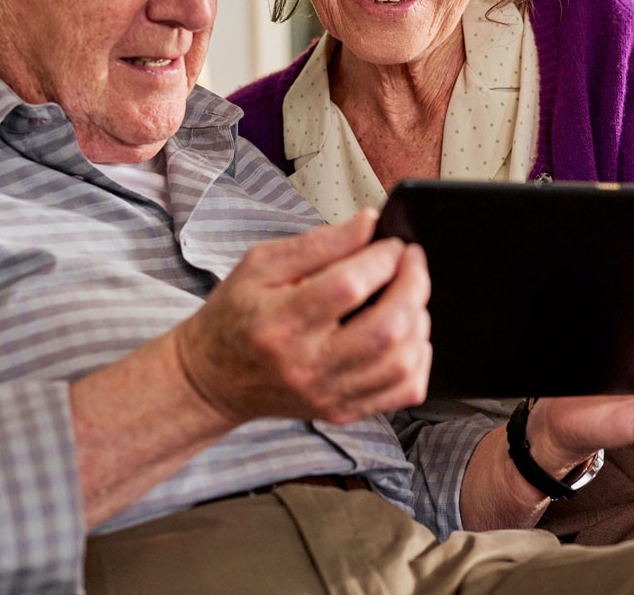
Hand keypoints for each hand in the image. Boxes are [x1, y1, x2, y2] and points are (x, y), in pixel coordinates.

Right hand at [170, 209, 431, 425]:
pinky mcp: (343, 410)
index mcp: (280, 321)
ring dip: (419, 321)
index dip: (382, 259)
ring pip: (401, 363)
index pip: (348, 287)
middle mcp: (306, 364)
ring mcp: (328, 393)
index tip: (392, 245)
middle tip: (412, 263)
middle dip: (414, 286)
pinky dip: (419, 359)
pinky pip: (403, 392)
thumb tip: (369, 222)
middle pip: (385, 329)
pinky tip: (407, 337)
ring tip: (409, 298)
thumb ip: (319, 243)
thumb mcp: (262, 264)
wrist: (214, 377)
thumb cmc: (237, 314)